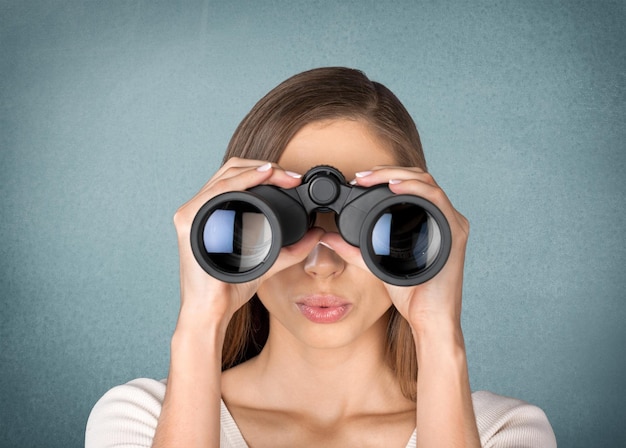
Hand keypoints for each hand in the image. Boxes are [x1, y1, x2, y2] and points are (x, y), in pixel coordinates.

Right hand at [172, 158, 323, 332]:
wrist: (210, 310)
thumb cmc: (230, 288)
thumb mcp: (267, 261)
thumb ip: (292, 249)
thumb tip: (317, 234)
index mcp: (213, 214)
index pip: (237, 179)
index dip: (266, 172)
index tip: (292, 179)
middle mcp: (200, 210)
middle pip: (232, 170)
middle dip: (266, 167)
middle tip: (292, 176)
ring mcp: (193, 213)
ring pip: (226, 174)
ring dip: (258, 169)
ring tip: (283, 174)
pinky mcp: (190, 220)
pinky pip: (218, 190)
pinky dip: (242, 178)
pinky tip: (262, 176)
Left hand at [323, 166, 469, 336]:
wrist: (430, 318)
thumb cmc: (411, 295)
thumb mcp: (375, 264)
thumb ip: (352, 250)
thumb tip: (328, 238)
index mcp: (428, 222)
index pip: (408, 186)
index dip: (384, 176)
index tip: (359, 179)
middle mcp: (442, 219)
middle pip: (417, 178)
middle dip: (388, 171)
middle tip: (362, 176)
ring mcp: (450, 223)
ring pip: (427, 182)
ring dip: (398, 174)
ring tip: (374, 177)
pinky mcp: (454, 231)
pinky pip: (437, 199)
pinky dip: (416, 188)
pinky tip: (396, 187)